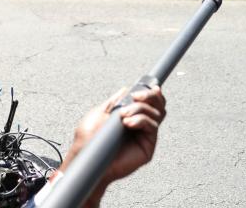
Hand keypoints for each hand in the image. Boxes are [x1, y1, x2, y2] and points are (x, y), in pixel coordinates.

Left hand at [62, 85, 165, 204]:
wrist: (86, 157)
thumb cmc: (88, 139)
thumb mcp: (100, 113)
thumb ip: (114, 102)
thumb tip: (126, 90)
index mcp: (130, 116)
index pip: (148, 102)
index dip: (151, 93)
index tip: (143, 88)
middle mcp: (140, 125)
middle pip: (158, 106)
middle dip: (150, 96)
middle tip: (136, 96)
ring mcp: (144, 136)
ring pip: (156, 114)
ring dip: (140, 108)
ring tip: (124, 115)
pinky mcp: (147, 147)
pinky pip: (152, 127)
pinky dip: (141, 120)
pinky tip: (128, 123)